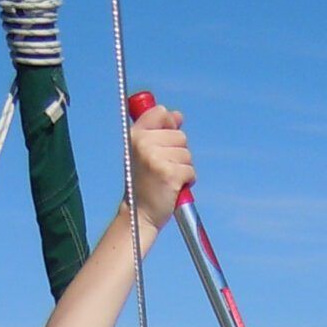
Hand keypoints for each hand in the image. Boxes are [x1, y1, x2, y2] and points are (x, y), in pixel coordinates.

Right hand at [129, 102, 193, 230]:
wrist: (139, 213)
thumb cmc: (144, 183)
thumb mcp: (144, 152)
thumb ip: (160, 131)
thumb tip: (177, 115)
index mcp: (136, 135)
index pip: (161, 112)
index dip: (170, 124)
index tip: (166, 141)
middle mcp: (144, 144)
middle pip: (180, 135)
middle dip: (178, 153)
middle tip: (164, 168)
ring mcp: (156, 158)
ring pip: (187, 154)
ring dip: (183, 168)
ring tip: (167, 179)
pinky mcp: (169, 174)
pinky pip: (190, 170)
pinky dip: (187, 181)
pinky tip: (174, 187)